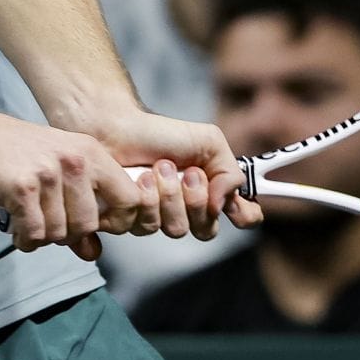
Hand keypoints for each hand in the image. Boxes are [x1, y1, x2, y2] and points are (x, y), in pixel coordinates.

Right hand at [0, 108, 156, 258]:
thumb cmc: (16, 155)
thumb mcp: (57, 174)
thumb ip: (80, 211)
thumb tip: (94, 252)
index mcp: (91, 153)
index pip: (129, 199)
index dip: (116, 221)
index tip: (93, 225)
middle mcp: (74, 160)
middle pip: (89, 224)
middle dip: (67, 232)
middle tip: (47, 220)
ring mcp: (48, 172)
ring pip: (60, 232)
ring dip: (42, 235)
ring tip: (28, 219)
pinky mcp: (22, 187)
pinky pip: (34, 233)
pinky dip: (24, 238)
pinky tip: (16, 226)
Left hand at [95, 113, 263, 239]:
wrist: (116, 129)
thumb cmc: (160, 133)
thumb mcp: (208, 141)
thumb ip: (230, 172)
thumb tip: (225, 205)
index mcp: (211, 189)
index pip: (241, 217)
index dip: (243, 216)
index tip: (235, 205)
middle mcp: (188, 208)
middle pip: (206, 229)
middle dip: (197, 200)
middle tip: (187, 173)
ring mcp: (160, 217)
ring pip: (177, 229)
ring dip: (170, 196)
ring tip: (157, 169)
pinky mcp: (132, 220)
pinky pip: (147, 227)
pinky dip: (146, 200)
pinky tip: (139, 180)